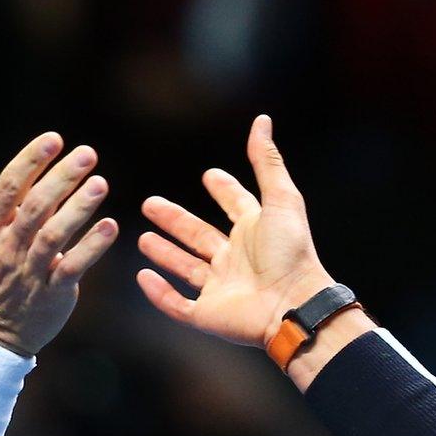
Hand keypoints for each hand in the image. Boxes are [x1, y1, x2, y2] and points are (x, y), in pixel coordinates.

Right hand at [0, 131, 118, 355]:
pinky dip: (91, 248)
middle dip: (61, 180)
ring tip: (101, 184)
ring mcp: (29, 272)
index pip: (6, 189)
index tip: (53, 138)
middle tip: (88, 153)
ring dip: (78, 210)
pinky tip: (111, 226)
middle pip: (34, 209)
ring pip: (54, 237)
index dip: (29, 163)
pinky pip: (72, 268)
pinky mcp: (52, 293)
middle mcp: (6, 248)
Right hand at [136, 115, 334, 347]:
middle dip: (175, 220)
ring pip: (186, 268)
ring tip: (141, 239)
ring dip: (164, 253)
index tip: (210, 175)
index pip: (236, 206)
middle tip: (150, 203)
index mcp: (254, 232)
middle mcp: (236, 259)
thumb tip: (262, 120)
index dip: (225, 191)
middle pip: (199, 235)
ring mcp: (220, 288)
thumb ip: (267, 162)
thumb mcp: (281, 199)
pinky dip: (159, 292)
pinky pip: (177, 304)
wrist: (293, 305)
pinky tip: (143, 276)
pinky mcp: (208, 315)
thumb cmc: (291, 253)